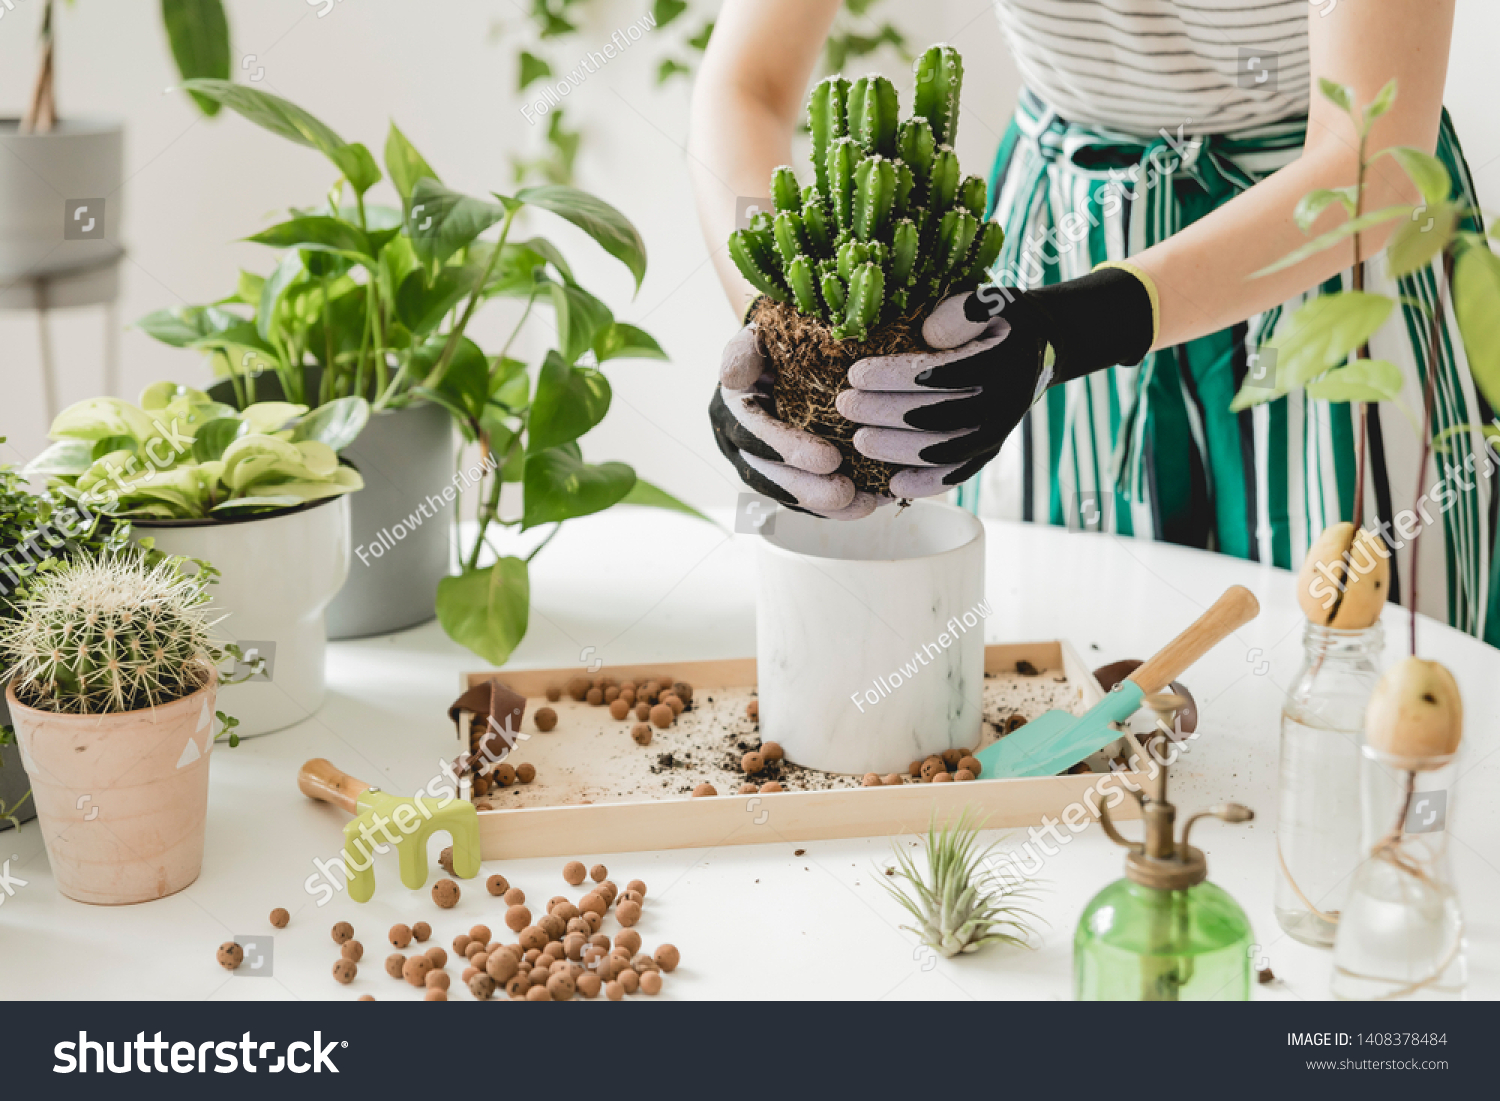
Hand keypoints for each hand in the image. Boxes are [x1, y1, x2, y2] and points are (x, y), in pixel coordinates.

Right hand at [710, 322, 888, 519]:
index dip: (787, 450)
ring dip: (824, 506)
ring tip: (862, 506)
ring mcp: (757, 464)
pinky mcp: (781, 476)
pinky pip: (804, 499)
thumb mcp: (759, 335)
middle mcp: (737, 443)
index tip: (831, 460)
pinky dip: (834, 507)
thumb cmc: (776, 341)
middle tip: (846, 493)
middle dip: (807, 489)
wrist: (783, 355)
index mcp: (730, 408)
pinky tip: (868, 503)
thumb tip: (731, 377)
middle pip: (767, 475)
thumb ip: (745, 350)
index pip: (753, 434)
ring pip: (785, 494)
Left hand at [838, 266, 1157, 497]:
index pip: (938, 373)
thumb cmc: (1000, 319)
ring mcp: (996, 433)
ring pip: (941, 451)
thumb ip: (961, 311)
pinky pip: (957, 475)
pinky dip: (925, 484)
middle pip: (934, 416)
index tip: (855, 373)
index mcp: (999, 364)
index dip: (893, 376)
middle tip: (845, 406)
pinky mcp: (989, 452)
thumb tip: (928, 335)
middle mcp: (1002, 405)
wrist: (1037, 348)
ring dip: (896, 449)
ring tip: (859, 440)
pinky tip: (893, 484)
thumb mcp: (988, 301)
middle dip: (883, 412)